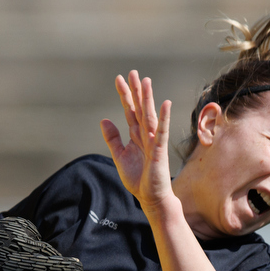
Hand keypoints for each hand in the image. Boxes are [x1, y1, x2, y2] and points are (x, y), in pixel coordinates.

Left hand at [101, 71, 177, 220]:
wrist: (150, 197)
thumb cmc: (138, 178)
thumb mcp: (119, 156)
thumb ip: (112, 138)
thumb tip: (104, 120)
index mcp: (136, 135)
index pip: (129, 110)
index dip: (125, 95)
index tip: (119, 79)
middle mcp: (146, 134)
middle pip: (140, 108)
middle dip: (136, 91)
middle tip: (133, 72)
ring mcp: (154, 141)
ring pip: (150, 115)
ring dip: (149, 99)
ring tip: (146, 81)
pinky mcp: (159, 151)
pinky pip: (161, 132)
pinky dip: (163, 118)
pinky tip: (165, 104)